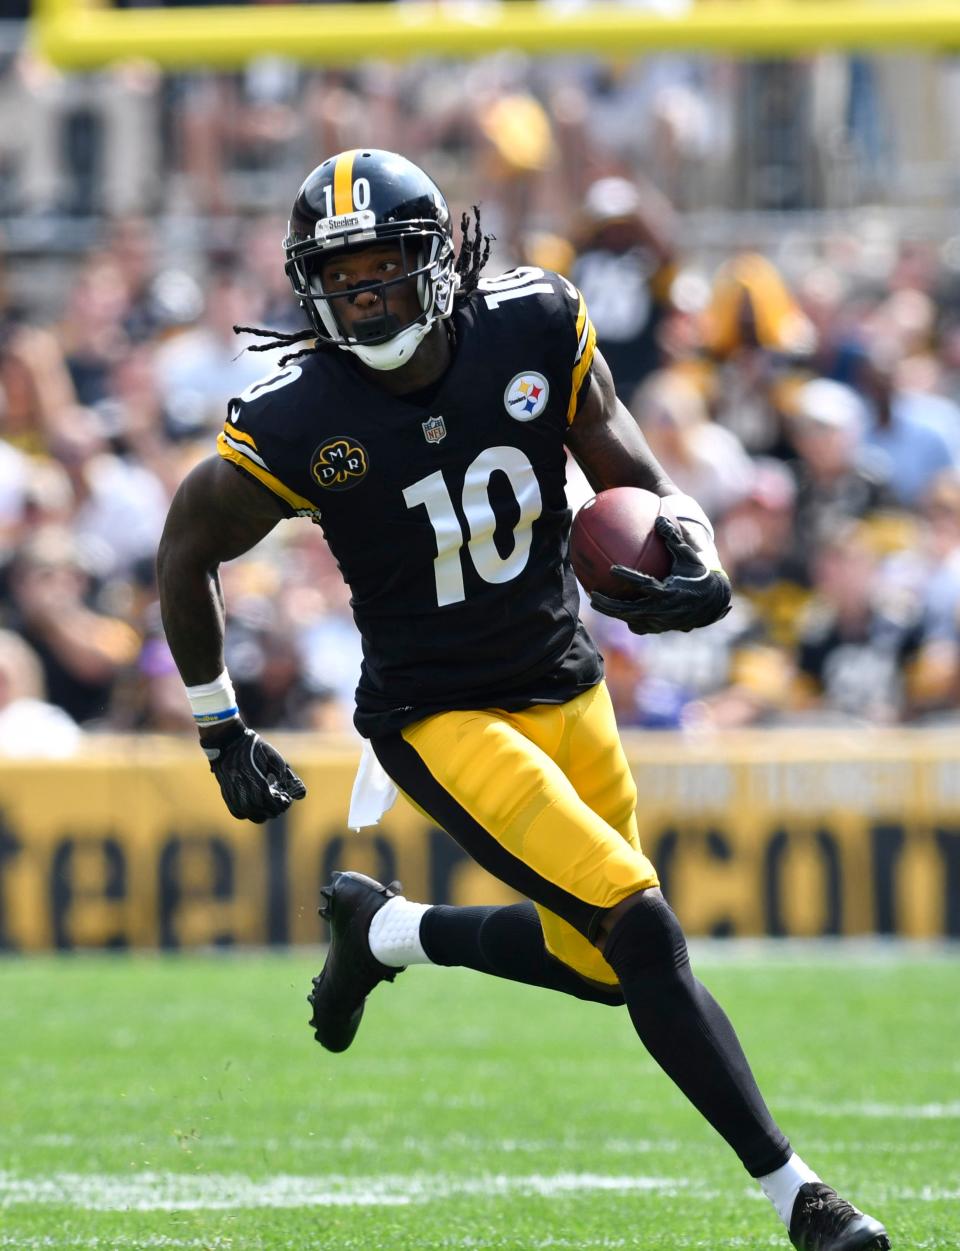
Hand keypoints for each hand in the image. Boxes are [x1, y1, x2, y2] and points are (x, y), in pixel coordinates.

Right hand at [201, 719, 306, 821]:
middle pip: (258, 808)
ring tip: (270, 807)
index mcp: (252, 774)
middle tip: (281, 805)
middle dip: (273, 810)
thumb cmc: (256, 748)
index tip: (287, 800)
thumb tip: (302, 795)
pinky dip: (248, 814)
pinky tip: (257, 808)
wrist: (229, 741)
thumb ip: (288, 777)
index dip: (280, 803)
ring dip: (262, 814)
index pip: (268, 798)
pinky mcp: (225, 793)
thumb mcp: (275, 758)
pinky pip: (236, 812)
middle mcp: (239, 784)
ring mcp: (230, 790)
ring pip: (247, 813)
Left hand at [589, 515, 731, 634]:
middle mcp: (663, 609)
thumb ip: (673, 538)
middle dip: (610, 604)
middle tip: (593, 594)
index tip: (612, 569)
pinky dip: (626, 619)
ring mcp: (661, 621)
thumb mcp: (688, 556)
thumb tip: (659, 518)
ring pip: (631, 620)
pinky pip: (639, 625)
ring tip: (594, 603)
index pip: (645, 584)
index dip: (628, 577)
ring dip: (612, 612)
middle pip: (630, 610)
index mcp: (669, 591)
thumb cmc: (698, 574)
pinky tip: (613, 611)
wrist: (712, 602)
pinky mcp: (660, 627)